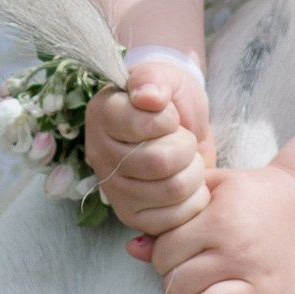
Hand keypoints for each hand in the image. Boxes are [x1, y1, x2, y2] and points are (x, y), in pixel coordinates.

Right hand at [85, 62, 212, 237]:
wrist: (178, 123)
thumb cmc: (168, 98)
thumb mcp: (164, 76)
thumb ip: (154, 79)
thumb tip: (148, 97)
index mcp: (102, 116)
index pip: (143, 125)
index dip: (168, 118)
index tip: (169, 113)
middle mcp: (100, 156)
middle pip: (160, 163)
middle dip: (185, 146)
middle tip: (182, 138)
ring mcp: (115, 191)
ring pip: (172, 190)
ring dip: (193, 171)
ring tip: (185, 159)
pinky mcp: (133, 217)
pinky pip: (176, 217)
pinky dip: (194, 198)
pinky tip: (186, 181)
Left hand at [146, 158, 294, 293]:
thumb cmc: (251, 195)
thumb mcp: (212, 190)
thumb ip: (172, 215)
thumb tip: (132, 249)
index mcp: (222, 221)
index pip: (166, 254)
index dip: (162, 256)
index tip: (174, 253)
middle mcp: (239, 255)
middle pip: (179, 286)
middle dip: (173, 283)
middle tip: (184, 276)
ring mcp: (259, 285)